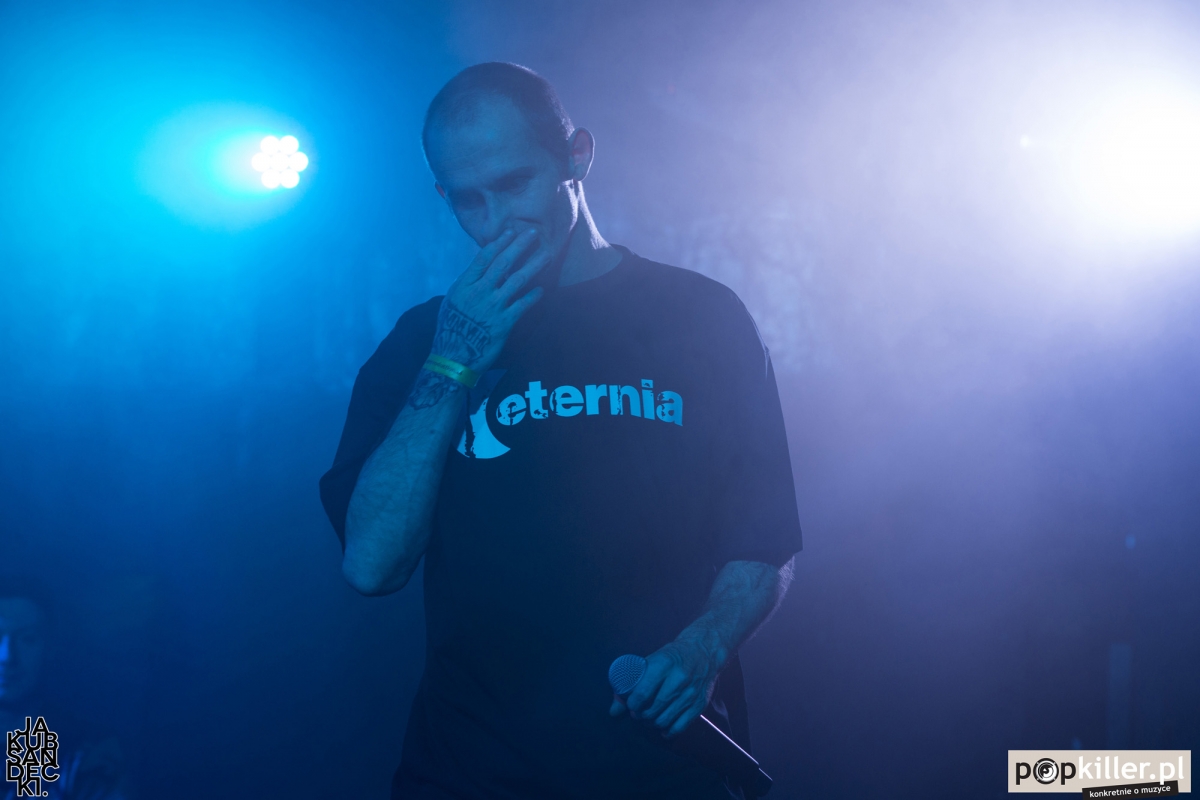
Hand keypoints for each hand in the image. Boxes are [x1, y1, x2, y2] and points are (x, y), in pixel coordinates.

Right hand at [431, 228, 548, 372]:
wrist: (454, 357)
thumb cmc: (451, 329)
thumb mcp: (453, 301)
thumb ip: (468, 285)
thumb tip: (482, 270)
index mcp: (464, 285)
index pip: (484, 258)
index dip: (499, 242)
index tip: (510, 230)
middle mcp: (478, 293)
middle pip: (502, 264)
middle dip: (519, 246)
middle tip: (533, 232)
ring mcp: (492, 307)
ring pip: (516, 281)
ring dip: (533, 265)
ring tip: (547, 254)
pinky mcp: (503, 323)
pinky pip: (522, 305)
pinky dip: (533, 296)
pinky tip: (543, 289)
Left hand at [608, 638, 721, 736]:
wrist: (704, 651)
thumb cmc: (672, 656)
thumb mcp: (651, 661)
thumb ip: (632, 684)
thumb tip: (613, 712)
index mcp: (663, 664)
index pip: (642, 693)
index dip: (632, 704)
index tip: (630, 705)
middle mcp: (679, 679)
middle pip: (652, 710)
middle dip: (640, 716)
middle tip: (638, 713)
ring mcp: (690, 693)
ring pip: (664, 720)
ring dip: (652, 724)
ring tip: (648, 718)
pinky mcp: (699, 704)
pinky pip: (680, 727)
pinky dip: (668, 732)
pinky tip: (663, 727)